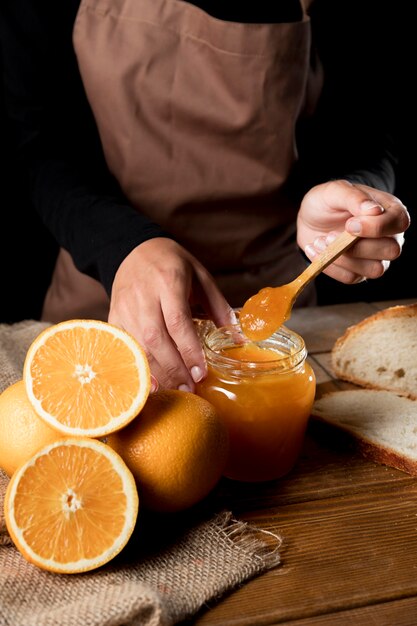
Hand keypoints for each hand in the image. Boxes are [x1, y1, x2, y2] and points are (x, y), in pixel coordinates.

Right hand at [108, 238, 235, 390]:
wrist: (134, 250)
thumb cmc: (172, 264)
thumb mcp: (201, 276)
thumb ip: (219, 307)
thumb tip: (239, 338)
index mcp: (168, 281)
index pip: (177, 321)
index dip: (189, 350)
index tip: (201, 372)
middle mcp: (143, 296)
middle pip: (156, 338)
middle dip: (174, 368)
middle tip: (191, 389)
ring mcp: (124, 307)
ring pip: (138, 346)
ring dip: (158, 371)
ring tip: (176, 389)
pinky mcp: (113, 316)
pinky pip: (122, 347)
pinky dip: (135, 367)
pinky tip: (151, 383)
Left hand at [297, 180, 409, 282]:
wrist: (310, 218)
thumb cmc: (327, 201)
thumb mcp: (335, 191)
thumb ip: (354, 198)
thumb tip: (375, 210)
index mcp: (391, 211)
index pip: (399, 222)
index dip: (375, 227)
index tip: (349, 224)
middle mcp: (390, 236)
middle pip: (391, 250)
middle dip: (358, 247)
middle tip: (328, 236)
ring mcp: (376, 257)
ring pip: (375, 269)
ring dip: (343, 259)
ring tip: (319, 242)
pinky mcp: (359, 271)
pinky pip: (352, 277)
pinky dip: (330, 266)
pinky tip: (315, 250)